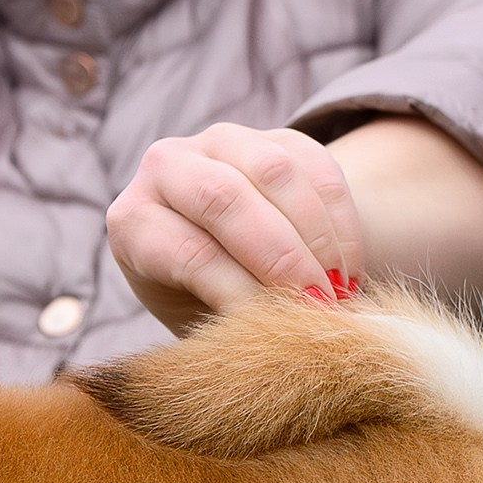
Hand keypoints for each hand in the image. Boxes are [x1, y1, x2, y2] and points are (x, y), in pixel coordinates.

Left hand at [107, 123, 363, 333]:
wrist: (232, 261)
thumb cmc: (203, 304)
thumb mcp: (197, 320)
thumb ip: (222, 326)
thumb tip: (275, 346)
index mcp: (134, 220)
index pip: (189, 251)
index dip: (240, 291)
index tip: (279, 330)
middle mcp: (165, 167)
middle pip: (225, 199)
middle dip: (282, 258)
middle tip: (319, 308)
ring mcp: (220, 141)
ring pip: (275, 172)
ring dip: (316, 238)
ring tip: (339, 292)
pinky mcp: (275, 136)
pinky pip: (316, 166)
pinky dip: (340, 221)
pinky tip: (348, 269)